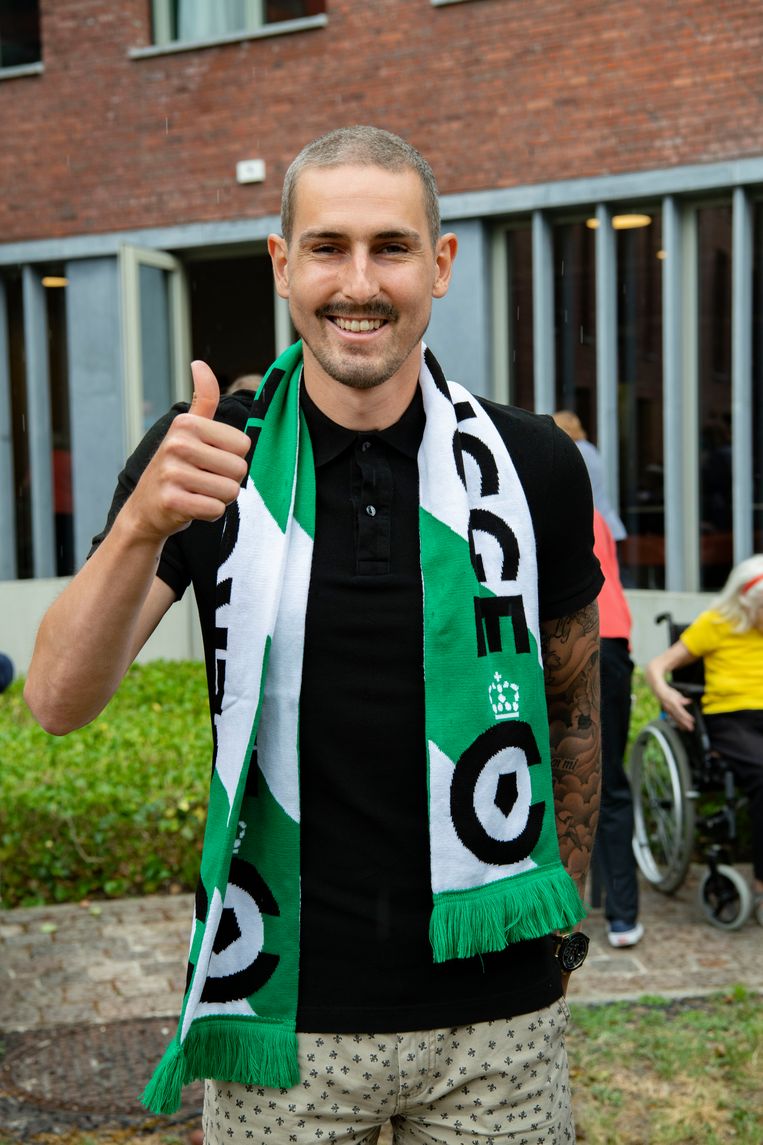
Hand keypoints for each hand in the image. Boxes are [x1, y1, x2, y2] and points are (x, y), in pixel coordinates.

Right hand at [122, 361, 250, 543]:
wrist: (145, 508)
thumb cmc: (176, 467)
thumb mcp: (188, 430)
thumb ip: (203, 399)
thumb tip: (200, 363)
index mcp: (186, 423)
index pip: (243, 445)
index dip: (232, 458)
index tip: (208, 460)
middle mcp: (177, 444)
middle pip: (240, 469)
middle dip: (227, 480)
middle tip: (203, 480)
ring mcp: (172, 472)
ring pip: (230, 491)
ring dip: (219, 498)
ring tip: (197, 492)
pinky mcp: (171, 500)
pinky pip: (216, 510)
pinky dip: (208, 513)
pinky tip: (190, 506)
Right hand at [659, 685, 694, 731]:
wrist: (659, 692)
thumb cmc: (668, 692)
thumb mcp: (677, 694)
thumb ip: (683, 700)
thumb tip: (689, 701)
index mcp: (673, 704)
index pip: (681, 712)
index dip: (687, 716)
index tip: (692, 720)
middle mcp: (670, 708)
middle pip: (679, 717)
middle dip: (685, 723)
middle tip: (691, 728)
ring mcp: (668, 711)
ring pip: (676, 719)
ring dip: (681, 724)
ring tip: (686, 729)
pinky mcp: (668, 712)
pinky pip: (673, 719)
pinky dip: (678, 723)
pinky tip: (681, 726)